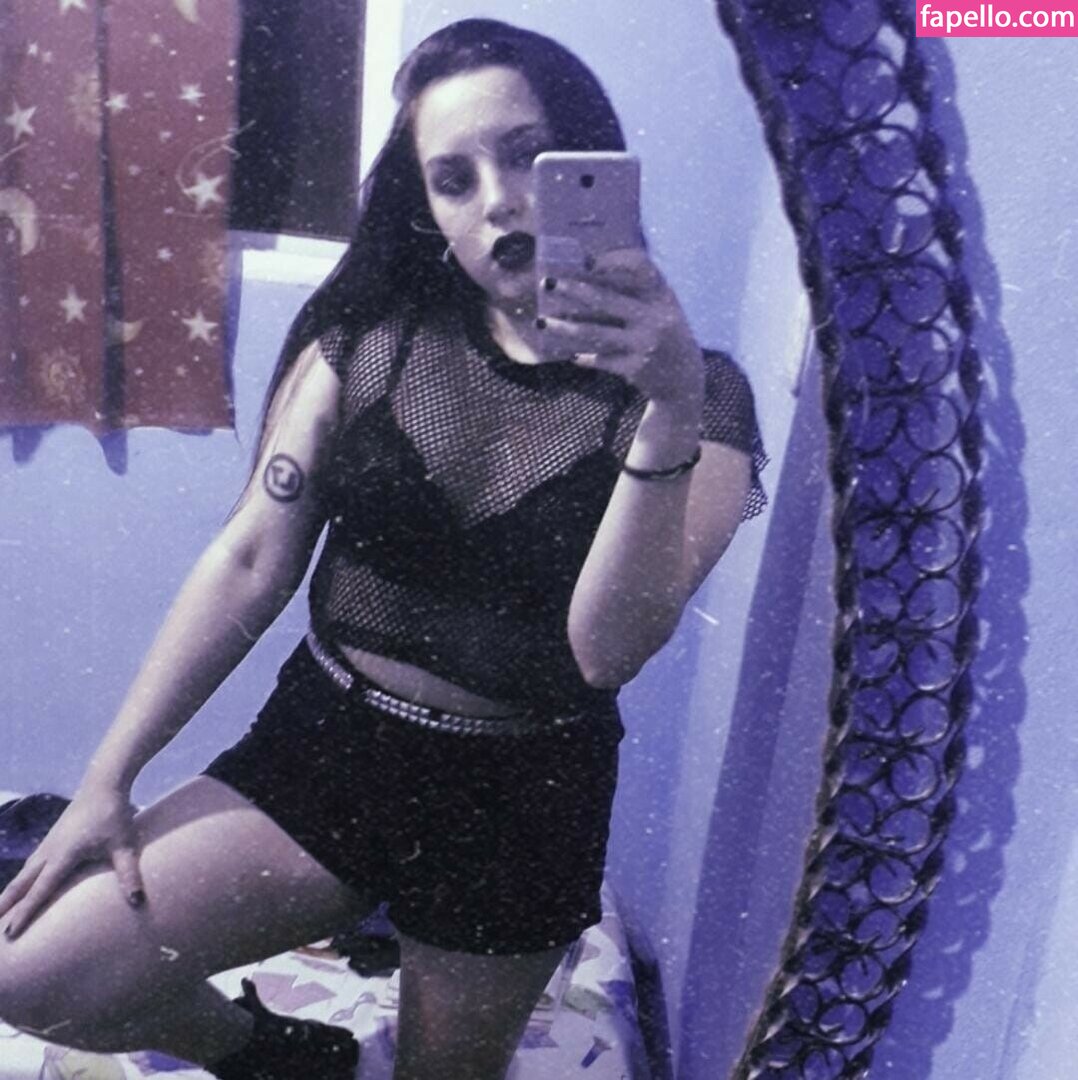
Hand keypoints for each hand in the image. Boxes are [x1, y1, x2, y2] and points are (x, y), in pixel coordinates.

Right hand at [0, 785, 145, 938]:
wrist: (104, 783)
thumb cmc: (114, 814)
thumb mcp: (124, 846)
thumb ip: (128, 873)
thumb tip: (137, 900)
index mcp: (63, 855)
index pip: (40, 890)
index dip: (25, 912)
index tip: (9, 932)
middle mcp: (49, 850)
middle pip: (22, 884)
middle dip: (6, 905)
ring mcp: (48, 843)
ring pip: (24, 873)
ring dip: (11, 892)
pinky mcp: (52, 837)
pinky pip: (31, 863)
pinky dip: (21, 879)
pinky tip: (21, 885)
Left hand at [539, 248, 705, 406]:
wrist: (685, 381)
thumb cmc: (665, 336)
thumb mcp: (662, 308)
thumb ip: (637, 291)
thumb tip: (590, 271)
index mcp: (663, 297)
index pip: (640, 267)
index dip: (614, 261)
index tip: (586, 261)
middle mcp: (656, 317)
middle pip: (606, 299)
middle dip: (573, 290)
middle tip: (548, 283)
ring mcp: (645, 344)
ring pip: (596, 333)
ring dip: (565, 328)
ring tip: (543, 322)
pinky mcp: (635, 368)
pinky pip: (600, 360)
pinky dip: (584, 357)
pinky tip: (571, 355)